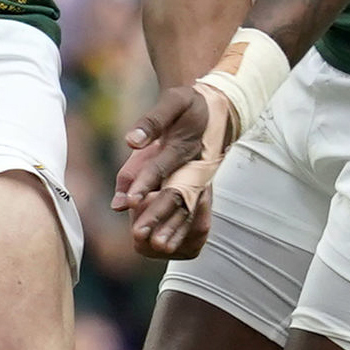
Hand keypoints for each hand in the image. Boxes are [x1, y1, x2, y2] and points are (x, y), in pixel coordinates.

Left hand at [112, 84, 231, 259]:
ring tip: (156, 247)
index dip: (146, 184)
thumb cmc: (190, 105)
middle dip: (157, 214)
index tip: (130, 201)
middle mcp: (194, 166)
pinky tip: (169, 247)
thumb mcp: (172, 102)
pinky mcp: (200, 187)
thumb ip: (151, 122)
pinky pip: (192, 211)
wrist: (219, 109)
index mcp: (185, 145)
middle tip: (139, 234)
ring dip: (172, 228)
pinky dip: (182, 229)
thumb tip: (130, 142)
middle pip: (175, 194)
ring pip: (186, 207)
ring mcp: (199, 179)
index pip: (162, 167)